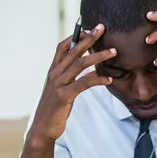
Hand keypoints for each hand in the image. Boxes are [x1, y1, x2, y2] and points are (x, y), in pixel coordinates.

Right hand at [30, 25, 116, 142]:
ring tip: (113, 52)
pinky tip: (109, 79)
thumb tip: (91, 71)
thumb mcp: (61, 90)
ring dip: (98, 56)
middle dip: (89, 38)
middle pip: (73, 51)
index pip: (62, 47)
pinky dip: (98, 80)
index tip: (89, 28)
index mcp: (53, 71)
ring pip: (80, 64)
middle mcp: (54, 74)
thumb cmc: (54, 110)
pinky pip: (84, 83)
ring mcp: (58, 84)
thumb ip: (71, 79)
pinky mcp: (64, 96)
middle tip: (102, 28)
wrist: (42, 129)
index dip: (75, 36)